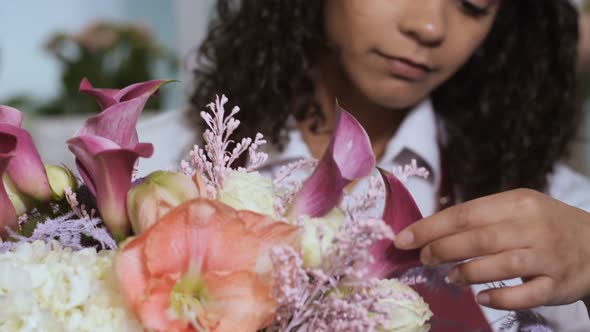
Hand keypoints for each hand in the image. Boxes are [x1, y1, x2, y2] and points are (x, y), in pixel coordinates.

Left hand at [393, 189, 589, 309]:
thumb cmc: (544, 224)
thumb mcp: (516, 208)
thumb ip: (480, 216)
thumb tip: (431, 229)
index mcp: (517, 202)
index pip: (465, 214)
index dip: (430, 227)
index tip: (403, 239)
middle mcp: (533, 226)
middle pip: (479, 238)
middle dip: (442, 249)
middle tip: (424, 258)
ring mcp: (548, 256)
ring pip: (501, 265)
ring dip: (467, 272)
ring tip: (450, 277)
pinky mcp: (559, 284)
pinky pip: (525, 295)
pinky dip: (499, 298)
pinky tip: (481, 297)